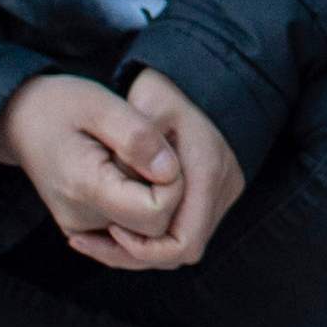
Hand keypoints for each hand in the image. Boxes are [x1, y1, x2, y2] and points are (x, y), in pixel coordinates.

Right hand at [0, 73, 184, 258]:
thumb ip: (137, 137)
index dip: (173, 184)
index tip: (161, 151)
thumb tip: (170, 172)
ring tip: (141, 165)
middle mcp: (81, 220)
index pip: (156, 213)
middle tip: (155, 156)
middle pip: (154, 231)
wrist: (19, 121)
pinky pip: (129, 237)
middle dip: (168, 196)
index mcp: (85, 187)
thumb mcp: (100, 104)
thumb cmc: (61, 105)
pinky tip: (133, 180)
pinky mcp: (83, 232)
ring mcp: (81, 230)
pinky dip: (141, 213)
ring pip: (145, 237)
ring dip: (156, 205)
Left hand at [103, 69, 245, 271]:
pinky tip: (127, 218)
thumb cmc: (167, 89)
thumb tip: (128, 187)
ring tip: (107, 230)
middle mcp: (222, 187)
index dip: (144, 249)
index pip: (182, 242)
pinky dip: (159, 230)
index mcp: (206, 169)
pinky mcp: (218, 191)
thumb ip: (136, 145)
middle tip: (102, 236)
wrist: (201, 74)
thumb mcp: (145, 106)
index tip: (112, 228)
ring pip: (187, 241)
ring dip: (150, 243)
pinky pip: (189, 225)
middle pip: (186, 249)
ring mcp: (224, 191)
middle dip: (143, 252)